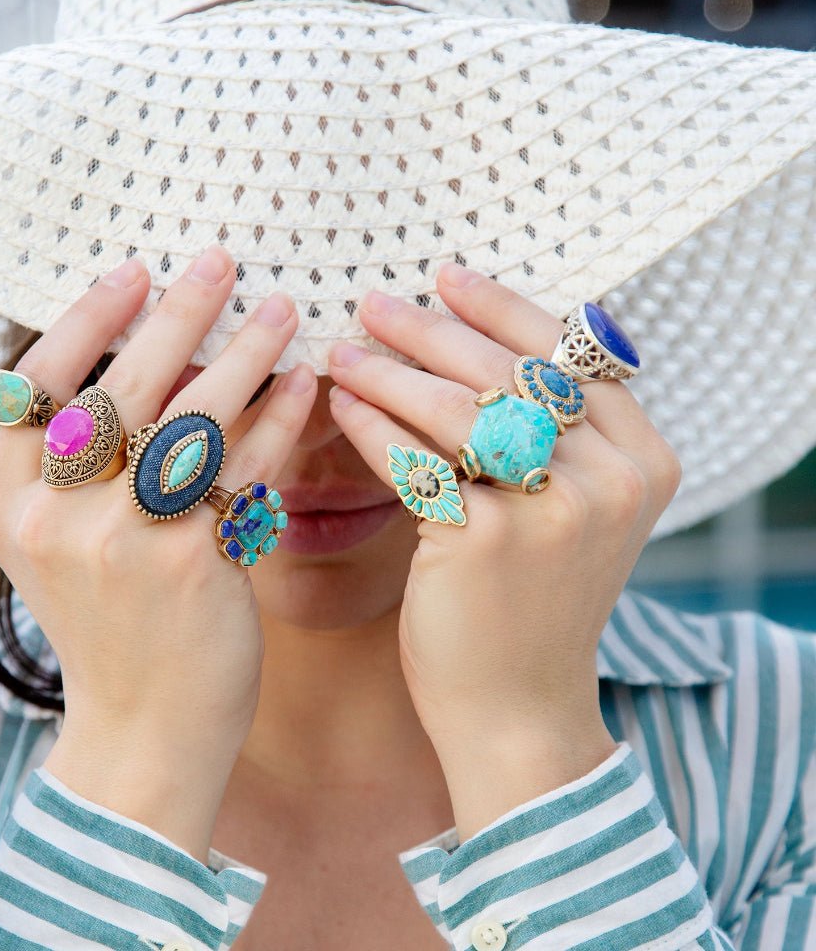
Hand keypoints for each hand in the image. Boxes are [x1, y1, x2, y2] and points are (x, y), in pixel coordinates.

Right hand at [0, 246, 315, 855]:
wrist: (142, 730)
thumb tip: (153, 359)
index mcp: (7, 506)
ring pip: (190, 417)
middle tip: (221, 261)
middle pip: (118, 386)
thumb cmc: (111, 628)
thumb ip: (79, 468)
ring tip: (281, 310)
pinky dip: (279, 422)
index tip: (135, 271)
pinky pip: (243, 470)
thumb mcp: (64, 547)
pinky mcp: (190, 564)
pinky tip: (308, 385)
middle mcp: (54, 517)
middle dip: (176, 315)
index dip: (87, 319)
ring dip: (242, 354)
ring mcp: (120, 541)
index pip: (36, 385)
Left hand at [327, 265, 680, 834]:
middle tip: (373, 302)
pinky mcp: (487, 538)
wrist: (518, 707)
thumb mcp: (572, 513)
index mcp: (644, 459)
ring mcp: (555, 509)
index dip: (501, 308)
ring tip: (342, 351)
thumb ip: (555, 437)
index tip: (445, 277)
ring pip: (459, 408)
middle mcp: (613, 478)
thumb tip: (473, 343)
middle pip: (510, 372)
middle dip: (431, 330)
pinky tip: (341, 406)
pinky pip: (416, 460)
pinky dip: (373, 428)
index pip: (569, 354)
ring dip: (390, 371)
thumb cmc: (532, 602)